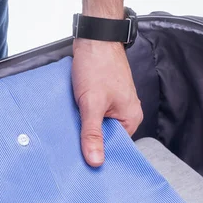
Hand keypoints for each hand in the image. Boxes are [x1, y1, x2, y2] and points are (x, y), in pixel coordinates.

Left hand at [72, 39, 142, 165]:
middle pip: (105, 138)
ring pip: (97, 126)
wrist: (94, 38)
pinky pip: (93, 115)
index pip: (115, 148)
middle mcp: (126, 114)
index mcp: (131, 119)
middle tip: (72, 148)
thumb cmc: (98, 65)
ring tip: (71, 130)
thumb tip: (95, 161)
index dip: (98, 155)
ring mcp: (114, 106)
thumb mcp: (92, 104)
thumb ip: (92, 133)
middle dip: (89, 141)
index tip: (83, 163)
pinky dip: (82, 116)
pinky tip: (72, 116)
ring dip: (84, 128)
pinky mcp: (103, 98)